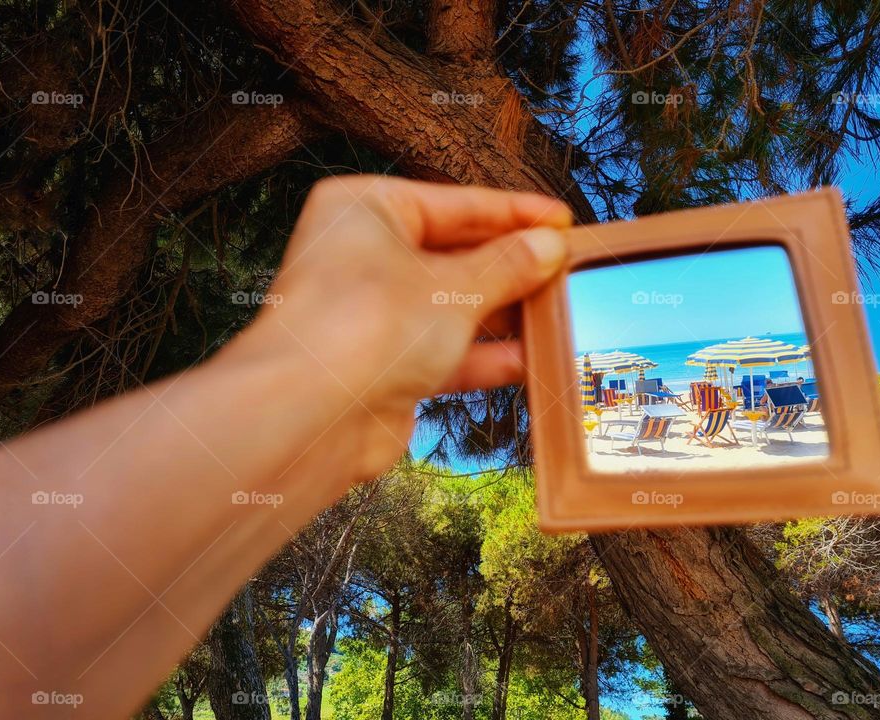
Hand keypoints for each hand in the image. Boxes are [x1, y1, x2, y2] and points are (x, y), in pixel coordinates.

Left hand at [223, 175, 571, 476]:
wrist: (311, 416)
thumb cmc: (367, 326)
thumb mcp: (454, 286)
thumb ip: (506, 265)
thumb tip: (548, 246)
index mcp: (366, 209)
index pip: (456, 203)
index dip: (514, 212)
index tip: (562, 219)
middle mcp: (363, 256)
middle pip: (455, 254)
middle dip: (512, 266)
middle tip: (567, 268)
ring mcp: (372, 314)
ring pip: (451, 306)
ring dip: (503, 313)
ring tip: (558, 311)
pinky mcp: (382, 365)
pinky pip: (443, 352)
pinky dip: (483, 357)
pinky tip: (530, 359)